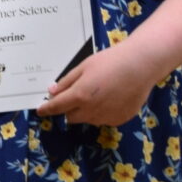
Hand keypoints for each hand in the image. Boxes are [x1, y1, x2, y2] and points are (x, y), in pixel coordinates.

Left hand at [39, 40, 157, 127]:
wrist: (141, 65)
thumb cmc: (111, 61)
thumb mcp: (85, 66)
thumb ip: (67, 81)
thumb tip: (52, 92)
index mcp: (79, 96)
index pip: (57, 107)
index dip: (47, 109)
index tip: (40, 110)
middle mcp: (91, 111)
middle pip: (71, 117)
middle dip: (70, 108)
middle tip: (78, 94)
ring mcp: (106, 118)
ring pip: (88, 119)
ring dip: (87, 111)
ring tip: (101, 92)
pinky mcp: (119, 120)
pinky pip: (104, 119)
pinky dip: (103, 112)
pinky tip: (113, 97)